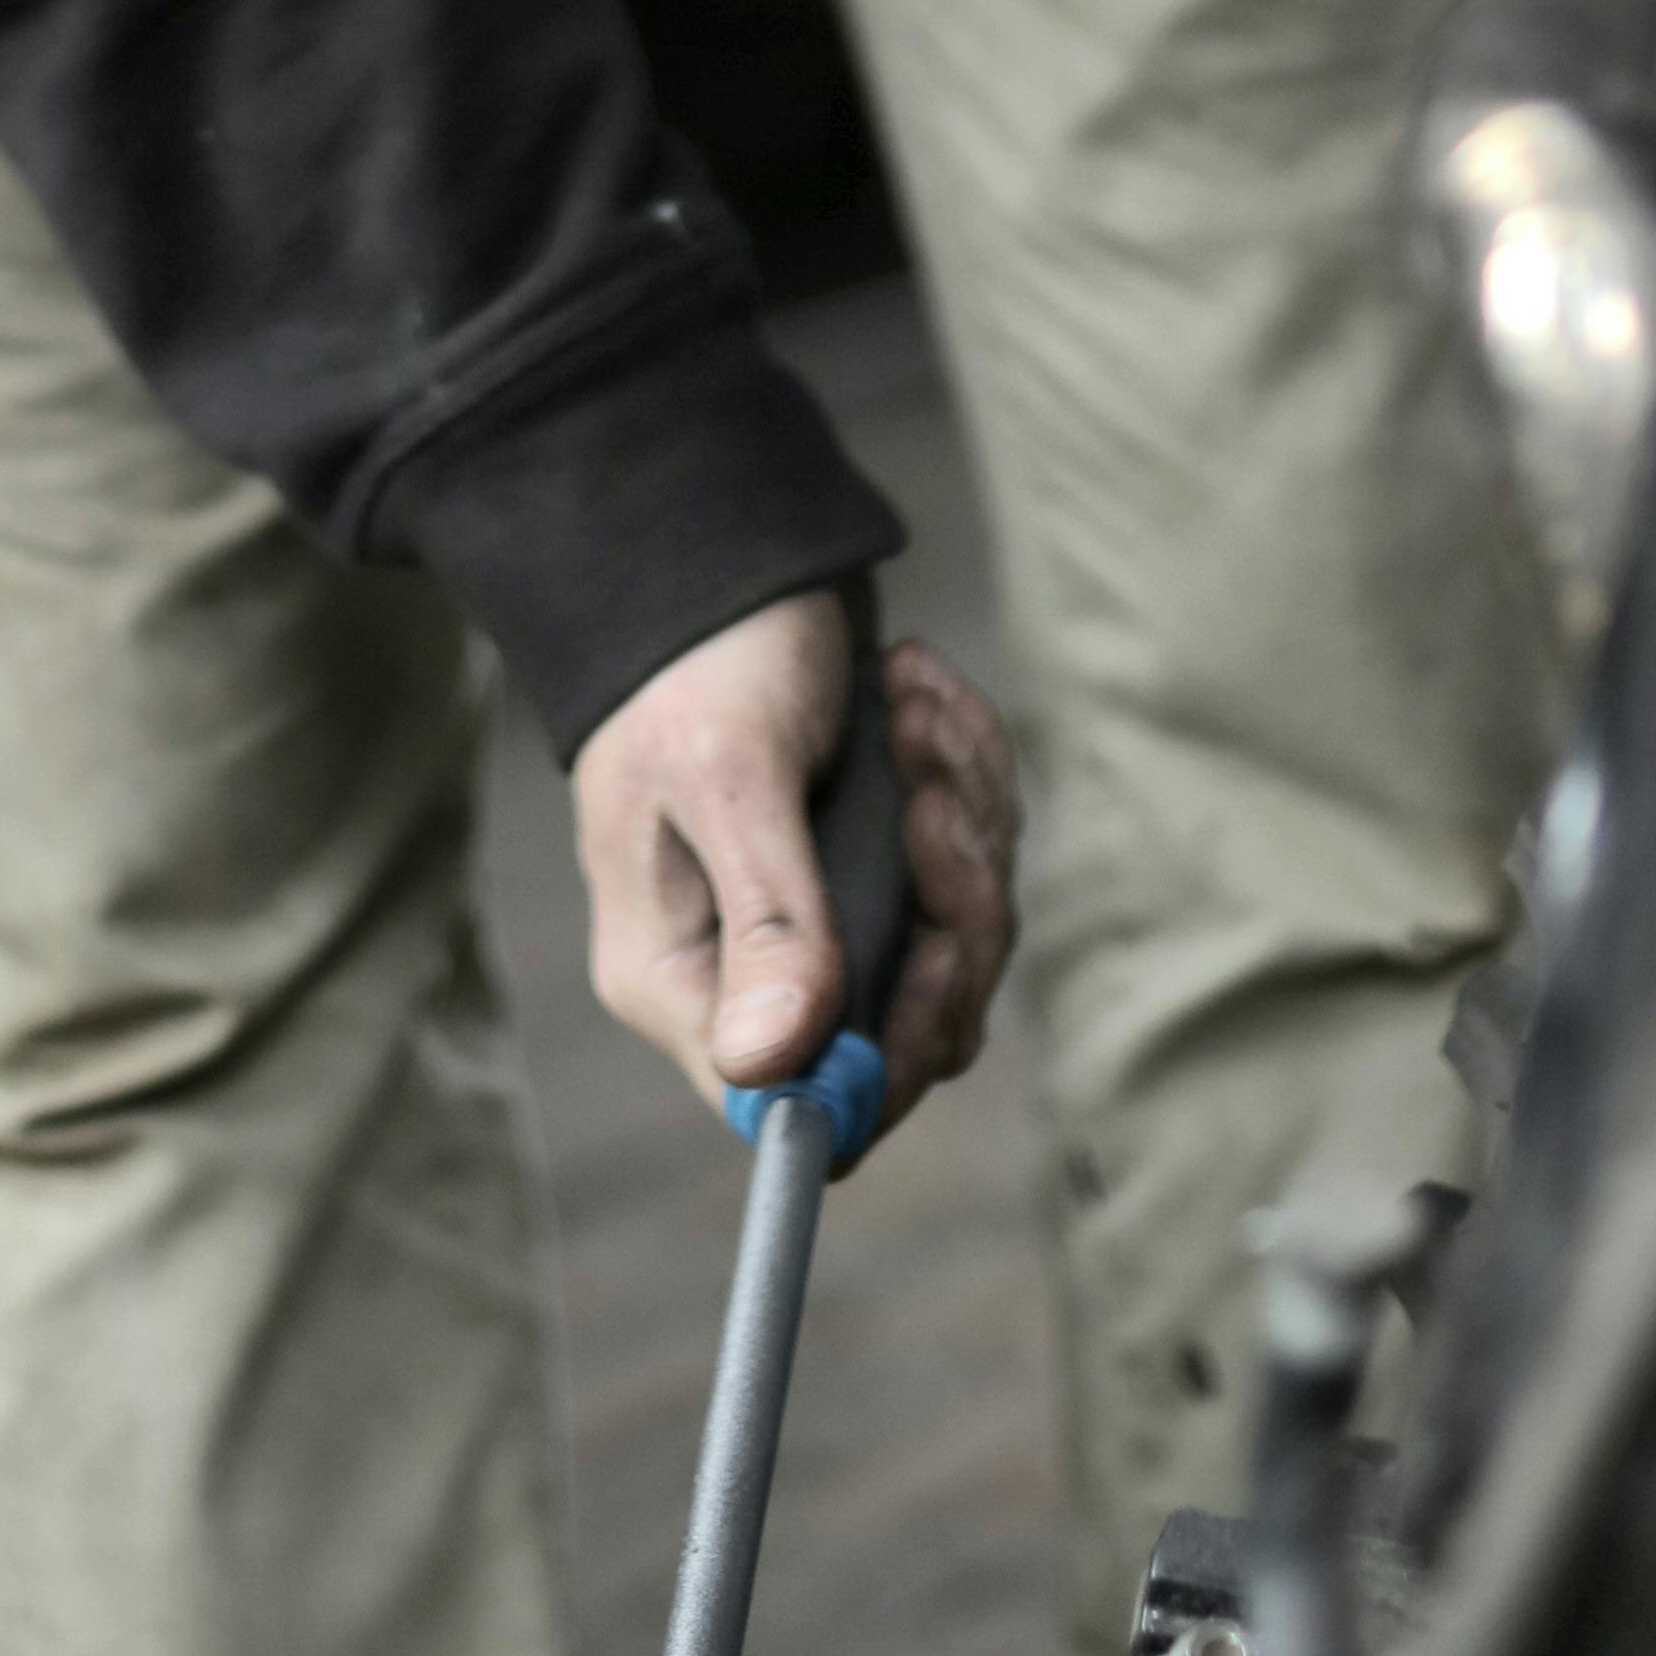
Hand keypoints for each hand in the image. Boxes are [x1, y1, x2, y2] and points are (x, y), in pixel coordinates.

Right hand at [568, 597, 1016, 1150]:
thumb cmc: (699, 662)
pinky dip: (967, 776)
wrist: (723, 554)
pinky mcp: (881, 868)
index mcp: (682, 975)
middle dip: (952, 907)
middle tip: (932, 793)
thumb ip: (767, 920)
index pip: (798, 1102)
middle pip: (909, 1030)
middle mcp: (749, 972)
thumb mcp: (726, 777)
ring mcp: (822, 921)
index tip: (936, 949)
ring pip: (959, 942)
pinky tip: (917, 692)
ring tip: (913, 707)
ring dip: (964, 819)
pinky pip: (973, 866)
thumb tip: (777, 1069)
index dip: (886, 1057)